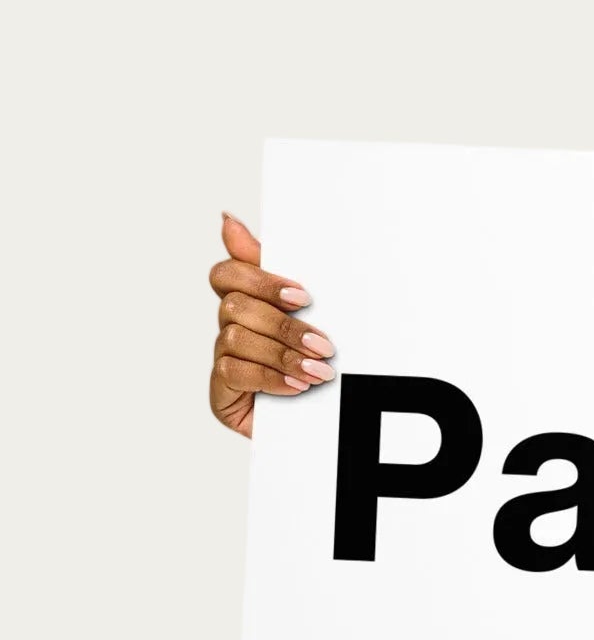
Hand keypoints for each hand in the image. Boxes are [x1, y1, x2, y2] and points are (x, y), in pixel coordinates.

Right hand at [207, 212, 336, 438]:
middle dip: (284, 326)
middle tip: (325, 344)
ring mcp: (223, 359)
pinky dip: (270, 378)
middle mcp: (230, 327)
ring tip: (320, 371)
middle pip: (235, 307)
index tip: (302, 296)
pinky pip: (233, 373)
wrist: (328, 420)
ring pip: (235, 339)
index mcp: (248, 302)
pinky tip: (298, 387)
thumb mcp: (313, 312)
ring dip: (283, 355)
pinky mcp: (221, 393)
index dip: (260, 280)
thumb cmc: (317, 359)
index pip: (227, 274)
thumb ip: (276, 267)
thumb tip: (227, 219)